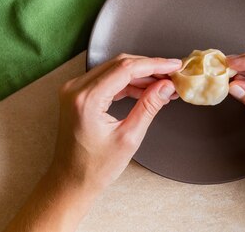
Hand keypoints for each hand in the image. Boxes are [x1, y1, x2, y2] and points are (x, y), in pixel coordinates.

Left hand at [5, 54, 180, 231]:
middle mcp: (76, 88)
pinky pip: (107, 79)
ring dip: (139, 74)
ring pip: (114, 69)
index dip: (154, 64)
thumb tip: (166, 86)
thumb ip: (149, 106)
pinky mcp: (78, 94)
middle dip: (149, 67)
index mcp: (87, 98)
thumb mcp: (129, 137)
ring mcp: (74, 90)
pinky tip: (146, 90)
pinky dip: (127, 82)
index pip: (126, 68)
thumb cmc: (95, 167)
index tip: (174, 65)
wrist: (71, 181)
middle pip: (120, 64)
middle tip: (172, 74)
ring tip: (163, 85)